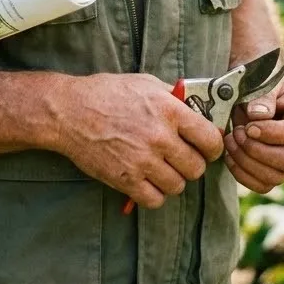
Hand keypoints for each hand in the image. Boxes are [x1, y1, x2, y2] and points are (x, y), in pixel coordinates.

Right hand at [54, 73, 225, 208]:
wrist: (70, 111)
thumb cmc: (107, 93)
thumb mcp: (145, 83)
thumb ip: (173, 98)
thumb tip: (197, 109)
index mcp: (169, 110)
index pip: (211, 139)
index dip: (213, 146)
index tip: (207, 147)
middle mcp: (159, 137)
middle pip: (197, 167)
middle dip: (192, 164)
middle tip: (181, 157)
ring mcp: (143, 161)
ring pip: (178, 186)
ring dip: (173, 179)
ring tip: (161, 168)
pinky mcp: (126, 180)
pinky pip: (155, 200)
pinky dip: (155, 194)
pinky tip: (147, 180)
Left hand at [223, 75, 283, 193]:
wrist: (249, 86)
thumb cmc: (260, 80)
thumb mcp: (262, 79)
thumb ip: (262, 96)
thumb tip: (258, 116)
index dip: (273, 133)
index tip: (249, 126)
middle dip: (257, 150)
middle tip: (236, 132)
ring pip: (276, 176)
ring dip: (247, 162)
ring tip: (230, 140)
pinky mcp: (275, 169)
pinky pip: (263, 185)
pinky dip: (243, 174)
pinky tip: (230, 156)